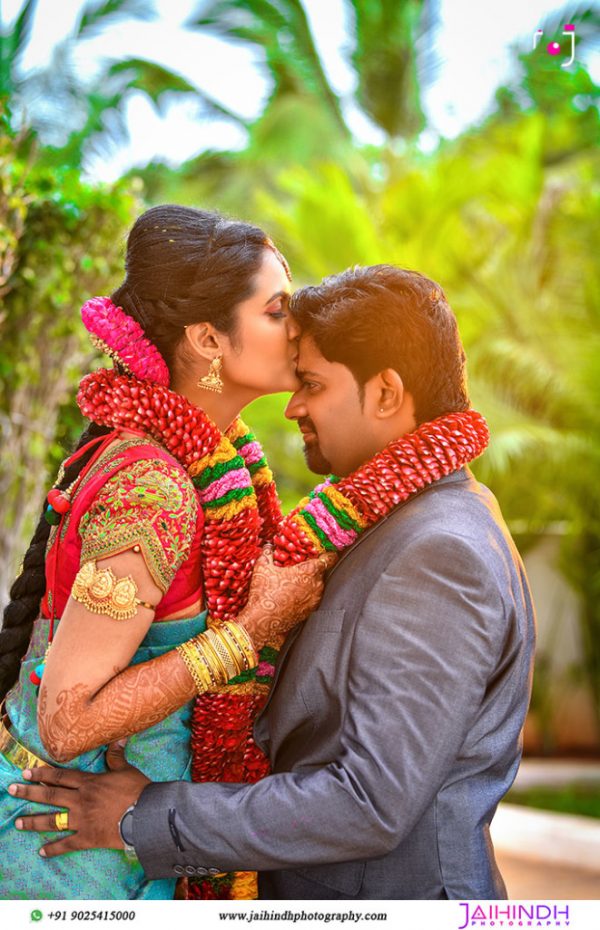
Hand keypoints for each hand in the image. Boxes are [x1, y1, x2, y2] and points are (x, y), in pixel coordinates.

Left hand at [9, 741, 149, 856]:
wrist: (145, 814)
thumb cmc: (137, 790)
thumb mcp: (126, 770)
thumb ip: (117, 757)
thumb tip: (119, 738)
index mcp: (88, 783)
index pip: (60, 776)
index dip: (43, 773)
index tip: (27, 772)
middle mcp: (80, 800)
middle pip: (50, 796)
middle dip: (30, 792)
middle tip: (12, 790)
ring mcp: (81, 820)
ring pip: (52, 820)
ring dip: (34, 821)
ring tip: (18, 822)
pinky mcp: (87, 837)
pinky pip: (67, 844)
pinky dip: (54, 849)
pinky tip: (41, 852)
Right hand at [237, 545, 336, 648]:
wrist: (263, 621)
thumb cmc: (265, 594)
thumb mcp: (263, 568)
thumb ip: (267, 553)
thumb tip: (267, 547)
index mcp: (309, 571)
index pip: (329, 558)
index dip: (328, 552)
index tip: (323, 550)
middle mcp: (316, 585)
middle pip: (322, 571)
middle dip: (313, 567)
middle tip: (301, 563)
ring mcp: (315, 599)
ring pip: (318, 584)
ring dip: (310, 581)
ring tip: (294, 579)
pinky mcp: (310, 610)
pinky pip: (312, 597)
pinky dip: (306, 593)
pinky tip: (292, 592)